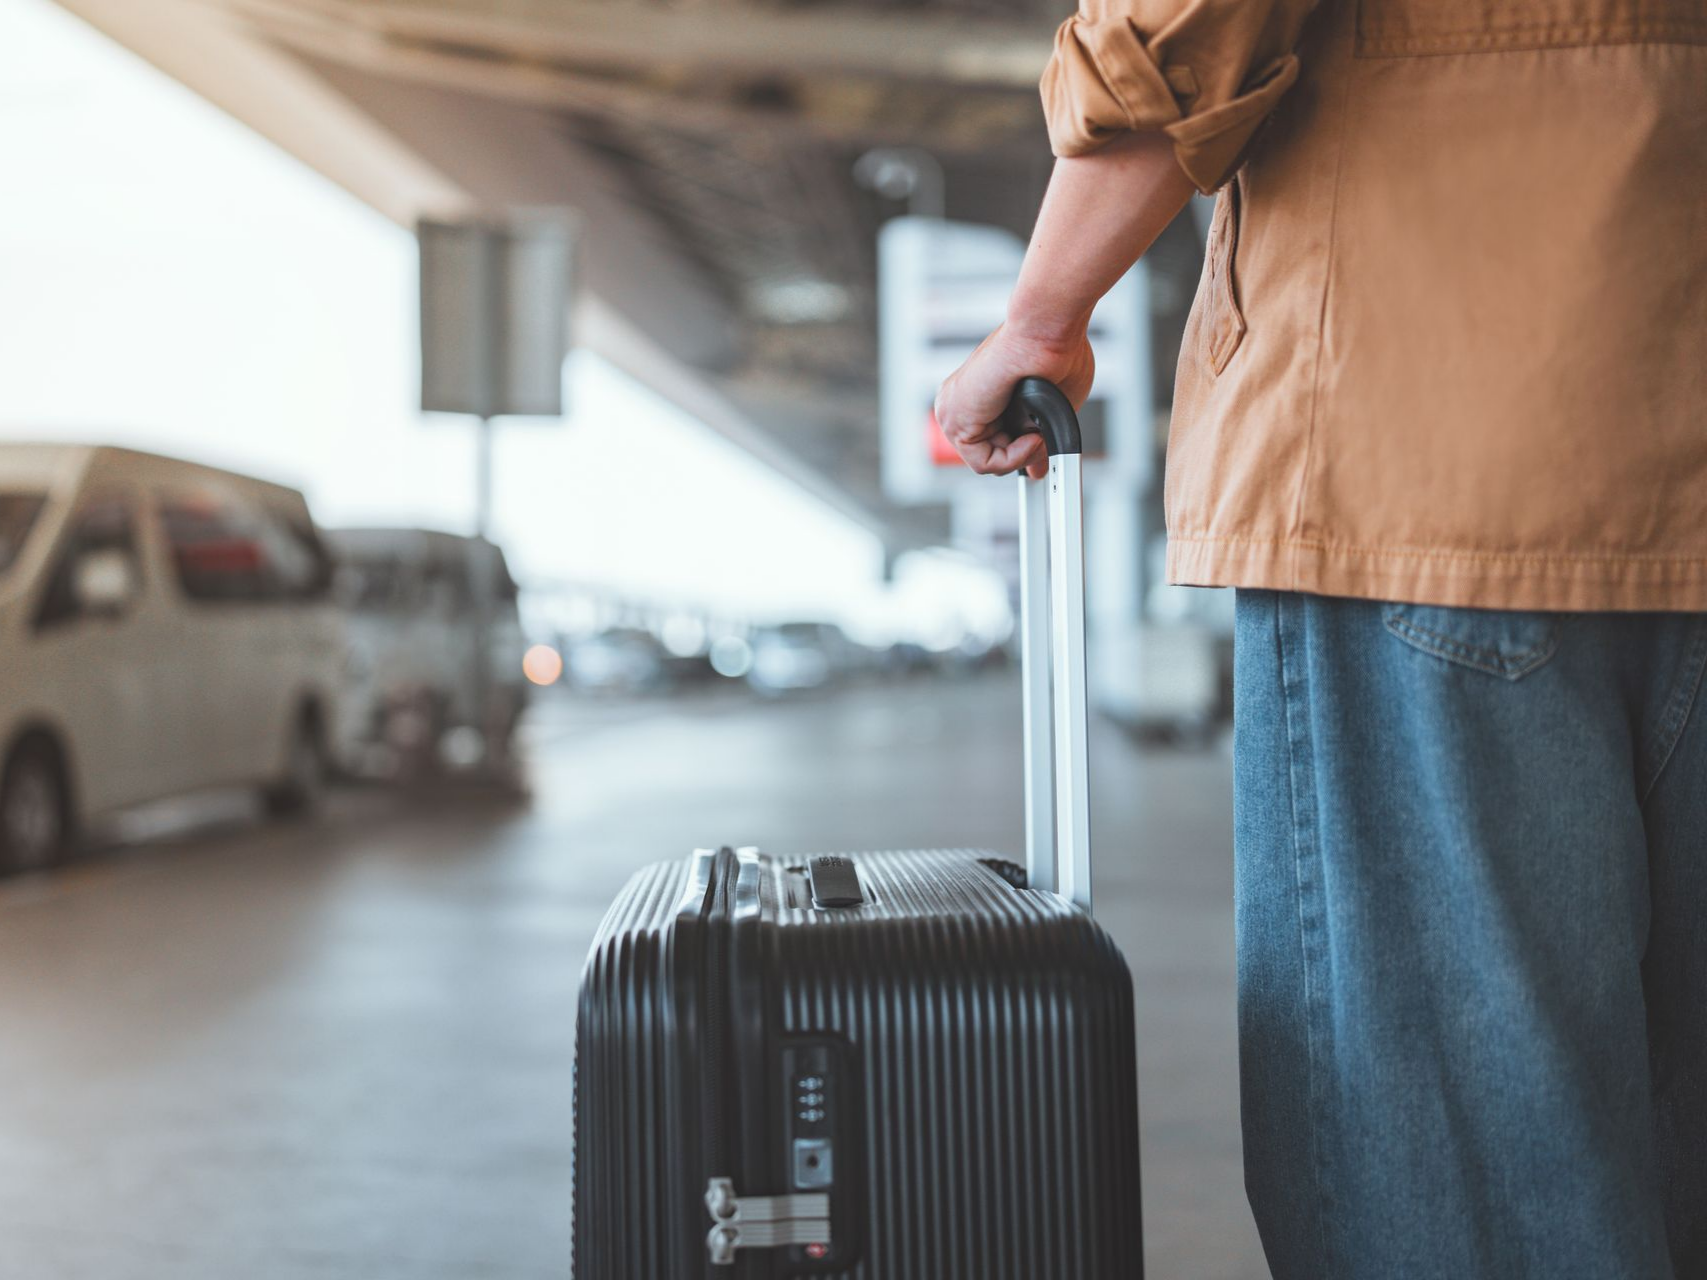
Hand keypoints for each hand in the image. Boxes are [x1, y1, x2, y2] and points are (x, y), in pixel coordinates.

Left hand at [934, 322, 1094, 479]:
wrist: (1046, 331)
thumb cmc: (1055, 352)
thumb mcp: (1047, 409)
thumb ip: (1035, 442)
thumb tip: (1038, 470)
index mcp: (976, 395)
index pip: (988, 441)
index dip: (1017, 451)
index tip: (1040, 446)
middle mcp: (959, 403)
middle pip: (986, 453)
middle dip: (1020, 452)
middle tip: (1041, 436)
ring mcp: (953, 411)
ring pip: (985, 462)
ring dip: (1021, 454)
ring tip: (1038, 430)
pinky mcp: (956, 420)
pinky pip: (984, 463)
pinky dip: (1013, 457)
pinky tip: (1030, 436)